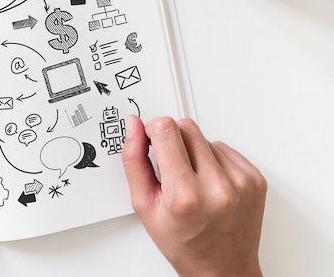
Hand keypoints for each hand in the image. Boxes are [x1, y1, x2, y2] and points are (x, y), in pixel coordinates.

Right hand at [122, 116, 266, 276]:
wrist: (222, 269)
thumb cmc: (183, 243)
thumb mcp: (145, 205)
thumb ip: (134, 161)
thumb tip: (134, 128)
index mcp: (185, 196)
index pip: (166, 130)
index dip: (152, 130)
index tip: (149, 140)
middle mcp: (217, 187)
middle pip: (186, 127)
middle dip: (172, 139)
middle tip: (170, 167)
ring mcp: (241, 182)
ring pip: (206, 138)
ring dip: (194, 152)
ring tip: (192, 181)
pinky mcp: (255, 179)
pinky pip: (225, 149)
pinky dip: (213, 160)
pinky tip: (208, 182)